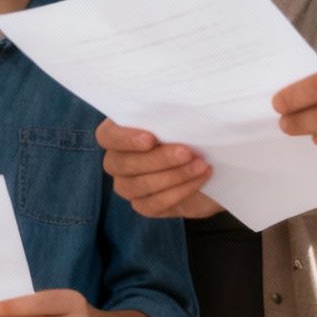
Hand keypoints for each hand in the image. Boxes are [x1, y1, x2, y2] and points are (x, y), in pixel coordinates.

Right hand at [95, 119, 222, 218]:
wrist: (210, 161)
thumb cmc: (192, 132)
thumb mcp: (184, 118)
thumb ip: (173, 115)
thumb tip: (177, 112)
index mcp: (119, 132)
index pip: (107, 136)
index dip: (124, 139)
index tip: (150, 139)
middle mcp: (117, 160)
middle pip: (122, 164)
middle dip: (157, 159)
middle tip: (186, 152)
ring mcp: (128, 185)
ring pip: (137, 186)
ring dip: (172, 176)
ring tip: (199, 165)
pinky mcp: (144, 205)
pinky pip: (153, 204)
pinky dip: (178, 192)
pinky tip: (198, 179)